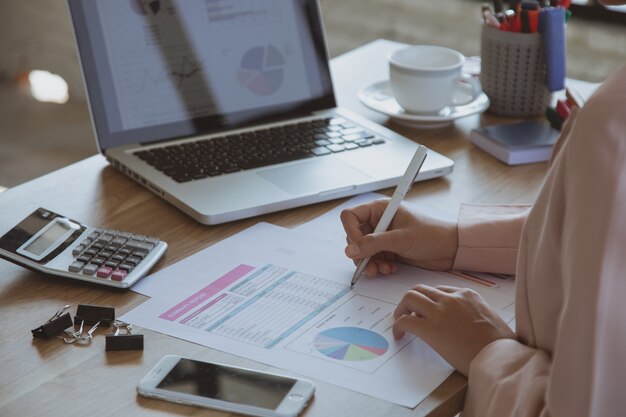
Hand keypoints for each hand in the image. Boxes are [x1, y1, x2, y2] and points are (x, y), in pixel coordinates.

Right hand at [340, 199, 457, 276]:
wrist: (451, 249)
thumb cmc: (432, 234)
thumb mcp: (401, 239)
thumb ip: (373, 244)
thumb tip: (350, 250)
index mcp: (380, 209)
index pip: (351, 217)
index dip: (350, 232)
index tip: (357, 247)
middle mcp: (379, 221)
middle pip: (354, 236)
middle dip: (361, 253)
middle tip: (369, 265)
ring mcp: (383, 236)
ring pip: (363, 250)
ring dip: (369, 262)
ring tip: (382, 270)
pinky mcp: (388, 249)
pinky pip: (373, 258)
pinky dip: (378, 266)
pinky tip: (390, 269)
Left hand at [393, 284, 514, 375]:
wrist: (501, 358)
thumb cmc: (501, 345)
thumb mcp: (491, 319)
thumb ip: (475, 314)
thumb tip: (468, 324)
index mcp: (468, 295)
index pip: (439, 290)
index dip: (429, 300)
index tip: (425, 311)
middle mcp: (452, 298)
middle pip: (421, 289)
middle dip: (411, 301)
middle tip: (407, 314)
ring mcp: (440, 311)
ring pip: (410, 298)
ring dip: (401, 309)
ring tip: (400, 322)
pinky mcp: (431, 329)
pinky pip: (405, 321)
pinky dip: (398, 326)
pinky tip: (399, 335)